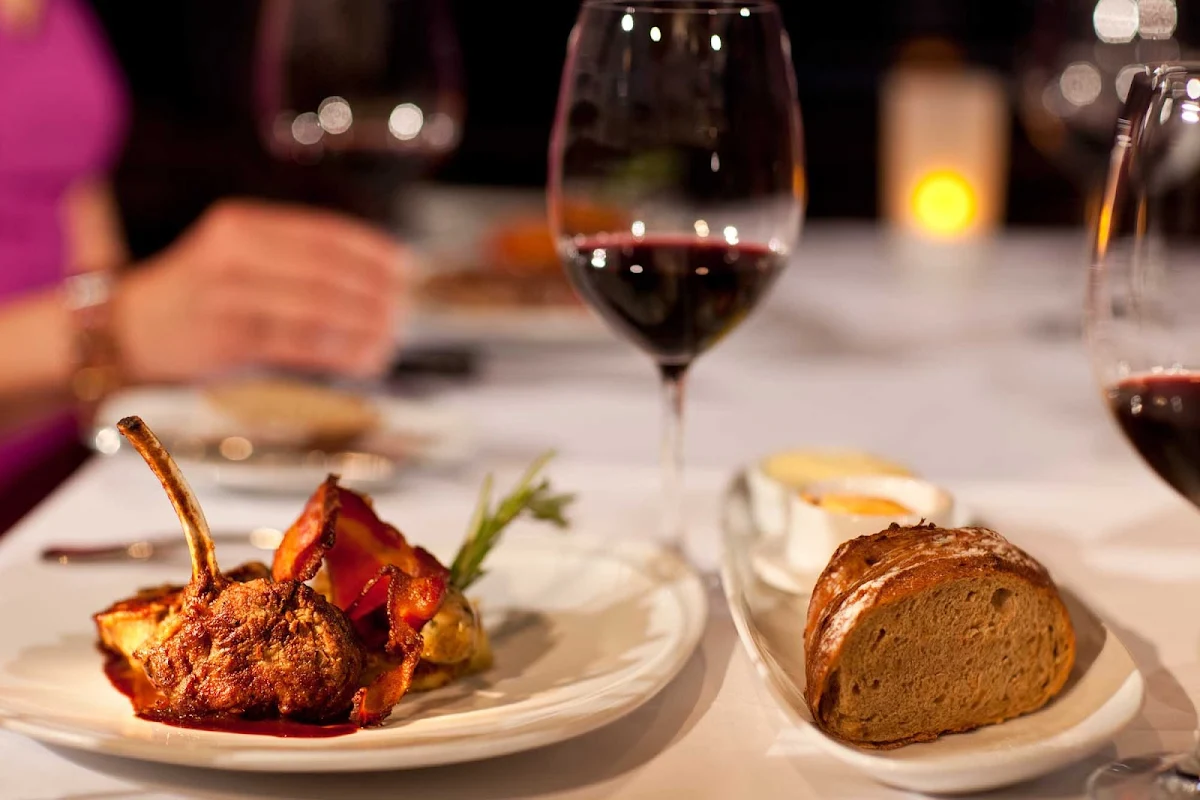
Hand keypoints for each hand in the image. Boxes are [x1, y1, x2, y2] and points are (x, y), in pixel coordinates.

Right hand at [114, 199, 405, 382]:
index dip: (370, 249)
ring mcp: (226, 295)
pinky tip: (365, 358)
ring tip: (391, 338)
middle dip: (372, 291)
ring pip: (314, 307)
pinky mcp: (224, 338)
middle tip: (403, 309)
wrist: (126, 330)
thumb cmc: (199, 295)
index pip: (321, 232)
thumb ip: (291, 257)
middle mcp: (233, 252)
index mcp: (242, 224)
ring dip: (362, 325)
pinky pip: (296, 344)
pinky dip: (338, 352)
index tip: (403, 267)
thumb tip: (374, 276)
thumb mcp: (236, 255)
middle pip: (324, 269)